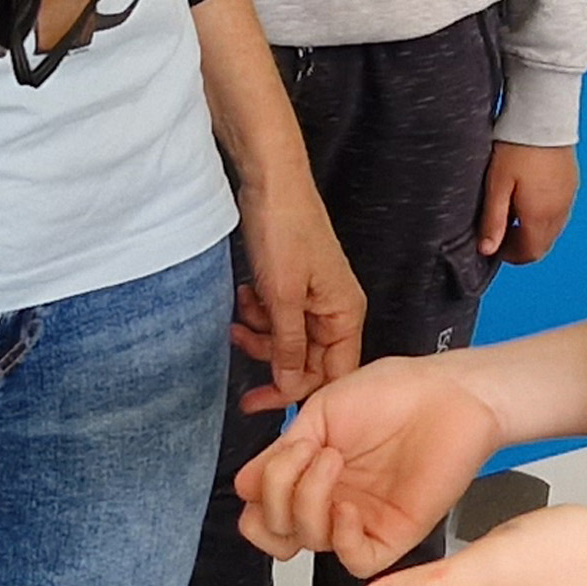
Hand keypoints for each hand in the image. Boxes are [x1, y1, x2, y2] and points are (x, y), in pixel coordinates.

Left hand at [232, 184, 366, 410]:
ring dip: (261, 335)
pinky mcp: (296, 286)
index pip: (331, 375)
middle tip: (240, 353)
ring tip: (240, 319)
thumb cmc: (285, 227)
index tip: (261, 403)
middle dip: (271, 358)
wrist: (271, 181)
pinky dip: (260, 314)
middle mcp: (336, 310)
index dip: (296, 392)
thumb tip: (288, 385)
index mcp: (345, 315)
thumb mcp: (283, 297)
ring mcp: (316, 298)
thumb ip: (287, 345)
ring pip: (289, 339)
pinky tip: (247, 298)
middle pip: (307, 360)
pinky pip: (279, 317)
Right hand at [236, 354, 503, 576]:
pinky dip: (340, 537)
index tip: (276, 456)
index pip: (262, 509)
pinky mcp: (391, 535)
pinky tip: (346, 506)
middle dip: (276, 497)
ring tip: (330, 457)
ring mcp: (358, 519)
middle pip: (276, 532)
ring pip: (308, 542)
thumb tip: (243, 483)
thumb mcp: (320, 412)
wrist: (446, 394)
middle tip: (300, 456)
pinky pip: (352, 559)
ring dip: (308, 499)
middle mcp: (330, 500)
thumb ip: (281, 452)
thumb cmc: (394, 393)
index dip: (258, 493)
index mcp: (309, 472)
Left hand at [473, 143, 578, 266]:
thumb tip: (487, 250)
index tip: (494, 246)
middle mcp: (559, 211)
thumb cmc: (516, 149)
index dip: (510, 255)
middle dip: (522, 246)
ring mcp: (569, 197)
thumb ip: (493, 220)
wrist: (543, 118)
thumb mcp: (497, 185)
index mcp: (540, 216)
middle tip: (502, 233)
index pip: (530, 253)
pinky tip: (530, 198)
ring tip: (513, 214)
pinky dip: (545, 216)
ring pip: (553, 229)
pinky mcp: (571, 183)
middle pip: (543, 244)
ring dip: (534, 231)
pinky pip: (560, 211)